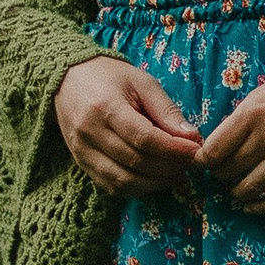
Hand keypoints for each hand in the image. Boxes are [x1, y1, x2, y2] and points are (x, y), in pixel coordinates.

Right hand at [56, 54, 203, 196]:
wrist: (69, 78)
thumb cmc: (110, 77)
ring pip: (123, 181)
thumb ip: (166, 111)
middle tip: (190, 162)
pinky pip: (111, 186)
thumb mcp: (142, 82)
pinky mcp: (81, 163)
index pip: (144, 138)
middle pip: (136, 162)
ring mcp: (82, 151)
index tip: (195, 151)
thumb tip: (192, 137)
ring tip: (175, 172)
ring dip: (155, 183)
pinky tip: (153, 178)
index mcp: (105, 106)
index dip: (173, 149)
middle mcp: (89, 133)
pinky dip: (137, 188)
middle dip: (169, 167)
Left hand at [199, 34, 264, 215]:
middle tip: (222, 176)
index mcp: (253, 111)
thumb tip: (220, 142)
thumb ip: (243, 116)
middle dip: (221, 177)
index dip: (203, 162)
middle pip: (230, 170)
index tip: (203, 165)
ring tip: (237, 190)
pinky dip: (261, 207)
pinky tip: (253, 206)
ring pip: (251, 187)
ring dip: (238, 193)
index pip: (214, 149)